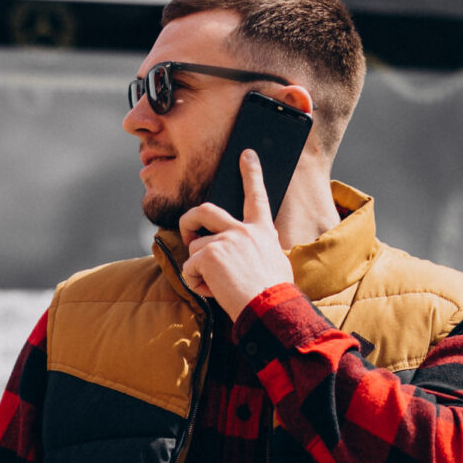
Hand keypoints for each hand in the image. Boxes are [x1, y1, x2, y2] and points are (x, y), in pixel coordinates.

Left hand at [177, 148, 292, 320]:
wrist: (271, 308)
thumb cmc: (275, 293)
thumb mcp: (276, 262)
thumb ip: (260, 249)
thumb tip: (253, 249)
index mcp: (261, 231)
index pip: (256, 196)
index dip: (251, 173)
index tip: (246, 154)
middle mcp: (242, 230)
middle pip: (205, 210)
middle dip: (189, 219)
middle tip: (187, 232)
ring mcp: (224, 240)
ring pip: (194, 248)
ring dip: (198, 269)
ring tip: (218, 285)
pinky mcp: (208, 254)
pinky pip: (189, 268)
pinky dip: (196, 283)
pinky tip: (214, 291)